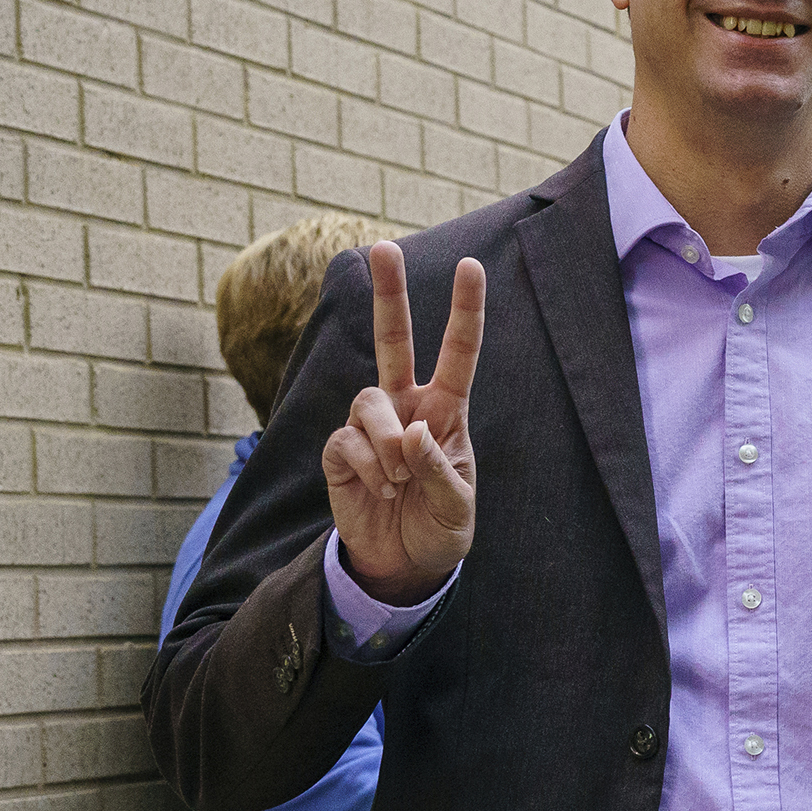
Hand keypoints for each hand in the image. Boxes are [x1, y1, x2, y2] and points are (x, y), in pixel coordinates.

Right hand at [323, 244, 483, 603]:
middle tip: (382, 245)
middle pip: (393, 341)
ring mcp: (370, 426)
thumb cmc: (440, 528)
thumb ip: (439, 470)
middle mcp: (406, 407)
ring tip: (398, 482)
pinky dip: (367, 466)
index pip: (457, 354)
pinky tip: (379, 488)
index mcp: (446, 412)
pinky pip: (347, 440)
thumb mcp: (457, 506)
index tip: (471, 265)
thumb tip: (411, 432)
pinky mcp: (340, 450)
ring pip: (368, 401)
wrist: (404, 565)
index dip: (464, 311)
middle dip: (390, 293)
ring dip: (387, 444)